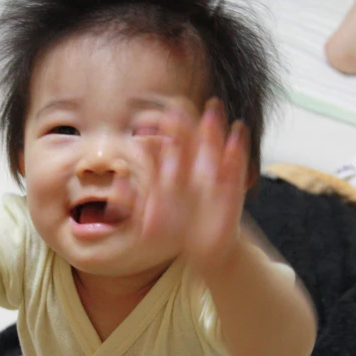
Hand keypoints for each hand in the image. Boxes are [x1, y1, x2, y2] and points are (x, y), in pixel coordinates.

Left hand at [137, 96, 249, 275]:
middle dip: (183, 125)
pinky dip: (237, 148)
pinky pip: (235, 164)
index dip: (158, 135)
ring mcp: (213, 174)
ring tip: (212, 107)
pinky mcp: (232, 184)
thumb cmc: (175, 231)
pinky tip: (238, 130)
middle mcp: (191, 169)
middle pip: (187, 142)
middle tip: (177, 107)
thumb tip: (117, 184)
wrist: (205, 248)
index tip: (148, 120)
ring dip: (212, 128)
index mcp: (172, 173)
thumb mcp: (150, 219)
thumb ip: (133, 202)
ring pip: (212, 147)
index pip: (165, 148)